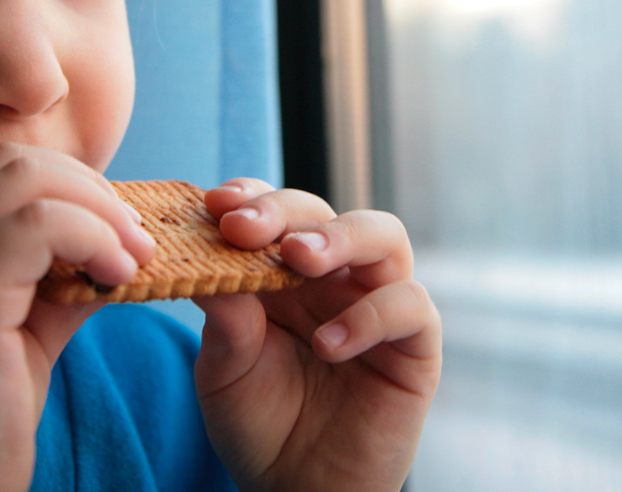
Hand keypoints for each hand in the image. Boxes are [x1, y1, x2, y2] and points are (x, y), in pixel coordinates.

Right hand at [0, 145, 155, 491]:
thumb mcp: (24, 330)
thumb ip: (57, 279)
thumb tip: (115, 245)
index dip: (60, 184)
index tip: (108, 228)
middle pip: (12, 161)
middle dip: (88, 188)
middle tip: (134, 238)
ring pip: (27, 179)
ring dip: (97, 209)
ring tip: (132, 258)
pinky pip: (39, 223)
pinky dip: (93, 236)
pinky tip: (117, 278)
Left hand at [193, 180, 440, 491]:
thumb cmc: (258, 424)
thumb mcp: (224, 372)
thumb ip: (224, 320)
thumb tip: (206, 261)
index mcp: (282, 271)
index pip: (272, 210)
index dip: (249, 196)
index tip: (215, 204)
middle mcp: (333, 276)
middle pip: (322, 211)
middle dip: (282, 211)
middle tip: (244, 227)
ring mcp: (377, 302)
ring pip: (383, 235)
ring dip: (340, 236)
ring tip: (299, 258)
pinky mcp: (414, 343)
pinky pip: (410, 304)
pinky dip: (370, 314)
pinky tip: (327, 345)